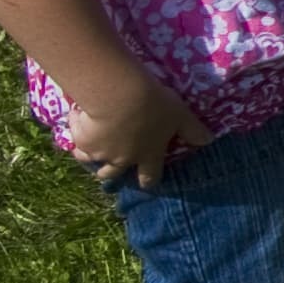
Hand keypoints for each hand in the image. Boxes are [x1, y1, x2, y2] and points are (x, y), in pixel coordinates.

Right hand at [63, 72, 209, 186]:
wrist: (120, 98)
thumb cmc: (156, 106)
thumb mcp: (181, 115)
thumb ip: (193, 130)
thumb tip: (209, 141)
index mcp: (148, 155)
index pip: (150, 176)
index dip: (149, 181)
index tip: (147, 184)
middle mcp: (122, 159)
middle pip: (113, 174)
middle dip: (111, 173)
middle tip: (109, 169)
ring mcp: (99, 152)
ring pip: (90, 161)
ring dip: (90, 156)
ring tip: (87, 150)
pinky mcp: (81, 141)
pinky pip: (75, 141)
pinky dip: (76, 134)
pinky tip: (76, 123)